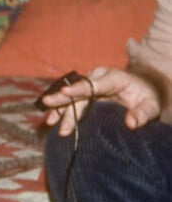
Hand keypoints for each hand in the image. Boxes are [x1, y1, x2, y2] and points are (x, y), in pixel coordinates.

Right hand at [41, 66, 161, 135]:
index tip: (65, 92)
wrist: (142, 89)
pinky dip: (60, 110)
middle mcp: (97, 78)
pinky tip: (51, 119)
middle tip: (53, 117)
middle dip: (64, 104)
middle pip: (78, 91)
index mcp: (113, 78)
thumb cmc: (146, 97)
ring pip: (71, 96)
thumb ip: (143, 113)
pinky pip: (69, 101)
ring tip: (50, 122)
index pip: (94, 83)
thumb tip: (130, 123)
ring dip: (60, 109)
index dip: (78, 88)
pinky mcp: (83, 93)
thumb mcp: (151, 105)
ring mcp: (88, 85)